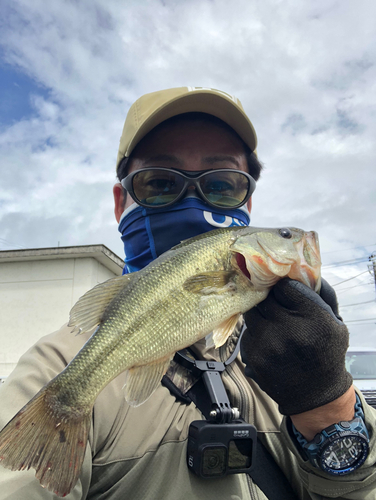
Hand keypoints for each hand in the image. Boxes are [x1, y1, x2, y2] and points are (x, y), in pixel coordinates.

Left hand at [241, 278, 352, 414]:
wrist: (315, 395)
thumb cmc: (326, 353)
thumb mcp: (335, 322)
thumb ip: (320, 294)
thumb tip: (298, 272)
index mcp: (312, 318)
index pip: (283, 286)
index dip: (284, 289)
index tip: (286, 295)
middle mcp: (288, 330)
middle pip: (263, 298)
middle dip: (268, 300)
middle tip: (276, 307)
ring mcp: (267, 344)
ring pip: (251, 313)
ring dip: (260, 316)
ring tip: (273, 326)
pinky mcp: (252, 356)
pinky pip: (247, 333)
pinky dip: (255, 334)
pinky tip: (269, 342)